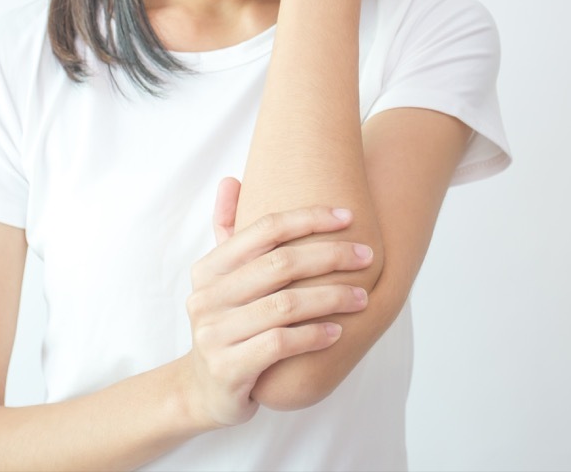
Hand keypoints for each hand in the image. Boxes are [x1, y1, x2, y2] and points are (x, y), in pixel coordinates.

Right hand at [178, 178, 376, 428]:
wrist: (202, 390)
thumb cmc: (226, 325)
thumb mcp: (220, 280)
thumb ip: (227, 231)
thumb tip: (231, 179)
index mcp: (208, 269)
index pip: (263, 230)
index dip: (308, 219)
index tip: (349, 216)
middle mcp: (207, 297)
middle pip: (280, 265)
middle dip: (330, 256)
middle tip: (367, 256)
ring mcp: (215, 334)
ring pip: (285, 305)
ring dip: (331, 298)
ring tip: (362, 297)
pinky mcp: (228, 368)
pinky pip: (280, 344)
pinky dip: (314, 335)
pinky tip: (338, 332)